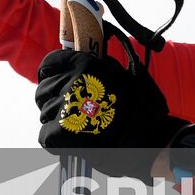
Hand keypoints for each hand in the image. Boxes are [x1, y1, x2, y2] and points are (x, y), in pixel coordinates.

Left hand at [35, 35, 187, 181]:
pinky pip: (45, 136)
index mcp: (85, 65)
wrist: (152, 140)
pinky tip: (72, 141)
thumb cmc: (141, 108)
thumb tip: (79, 54)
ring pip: (45, 114)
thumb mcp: (122, 74)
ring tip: (78, 126)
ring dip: (56, 121)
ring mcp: (66, 109)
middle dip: (53, 99)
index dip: (51, 74)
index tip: (56, 80)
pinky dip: (55, 141)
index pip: (49, 64)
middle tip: (71, 109)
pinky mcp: (62, 134)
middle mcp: (73, 84)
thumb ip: (97, 65)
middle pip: (42, 90)